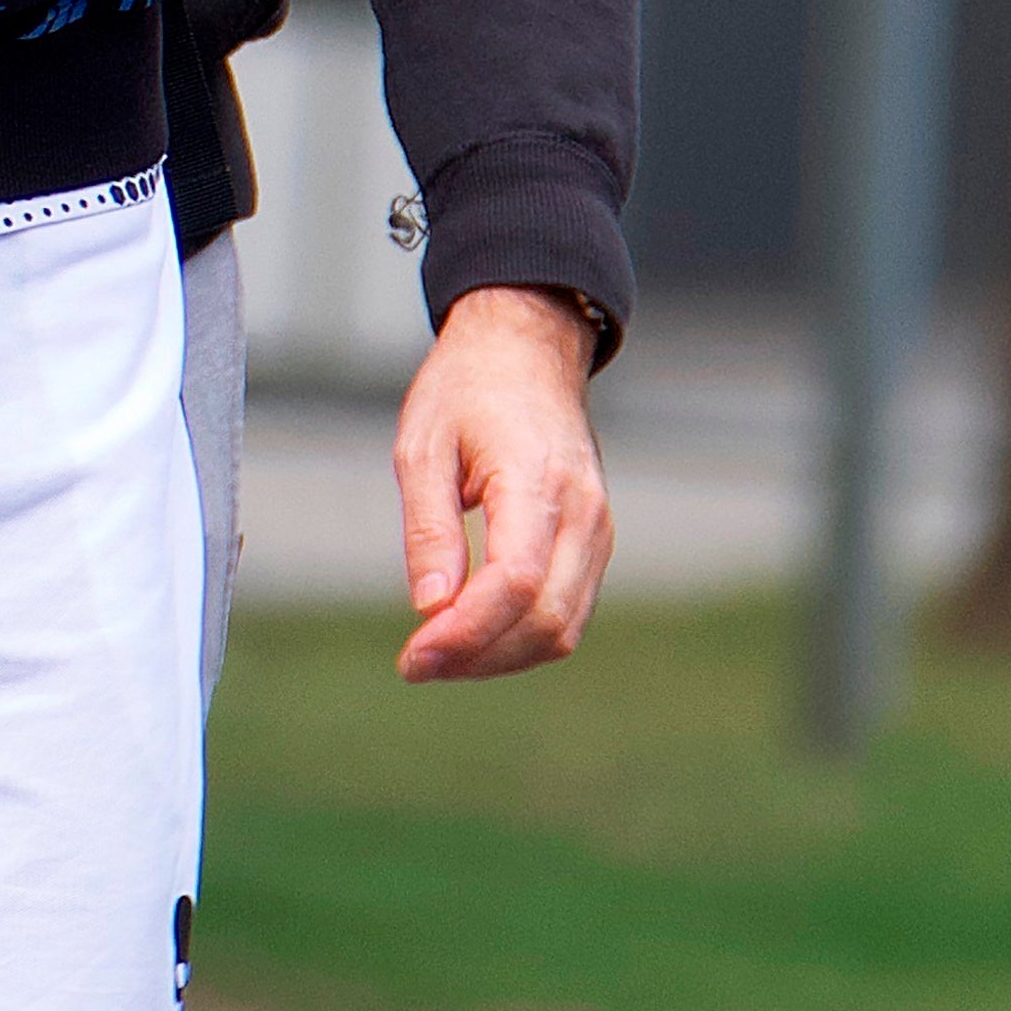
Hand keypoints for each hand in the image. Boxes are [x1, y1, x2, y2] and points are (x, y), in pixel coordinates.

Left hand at [392, 285, 611, 682]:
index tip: (412, 656)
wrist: (528, 346)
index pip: (514, 582)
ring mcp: (598, 527)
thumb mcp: (424, 446)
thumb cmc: (467, 388)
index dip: (464, 633)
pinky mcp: (595, 540)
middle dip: (477, 657)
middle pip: (545, 620)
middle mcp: (582, 510)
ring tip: (439, 652)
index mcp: (536, 479)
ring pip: (563, 629)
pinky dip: (522, 637)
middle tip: (414, 663)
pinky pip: (568, 611)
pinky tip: (474, 631)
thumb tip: (429, 608)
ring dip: (500, 656)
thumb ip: (430, 529)